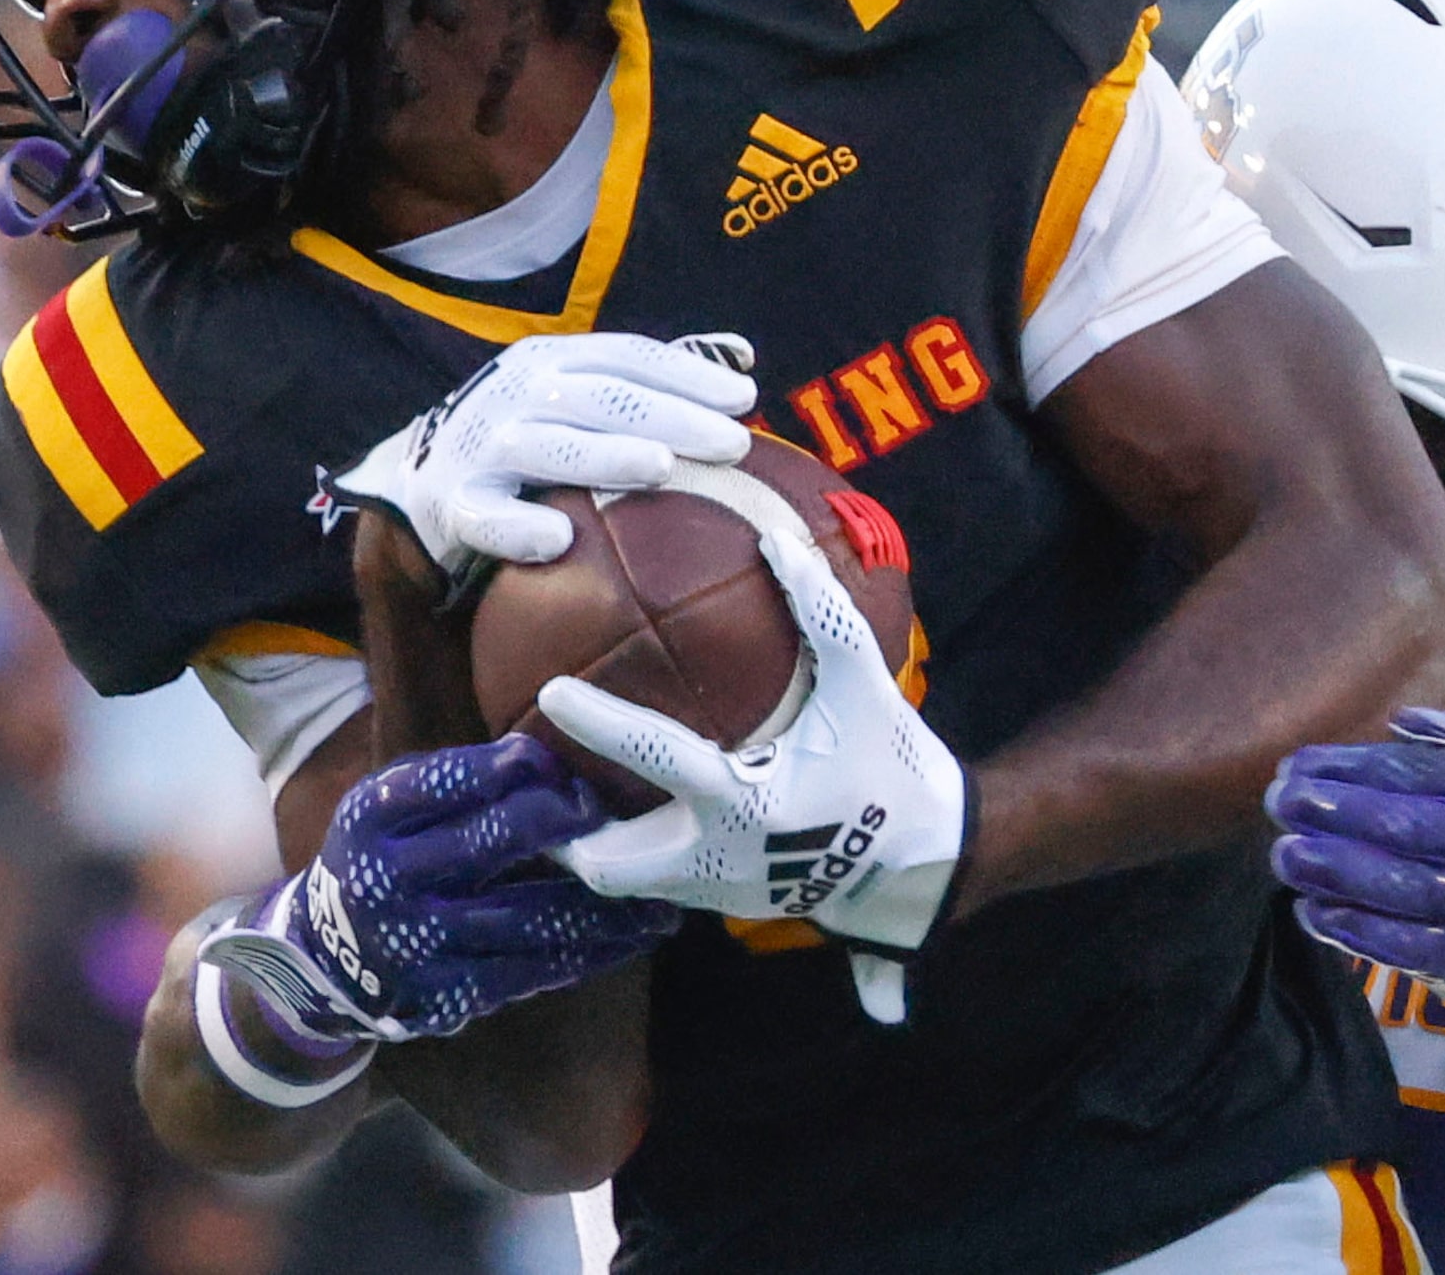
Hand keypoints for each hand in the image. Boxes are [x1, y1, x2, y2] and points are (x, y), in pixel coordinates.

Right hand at [202, 733, 679, 1042]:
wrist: (319, 964)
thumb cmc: (386, 856)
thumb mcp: (395, 798)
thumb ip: (464, 773)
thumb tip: (556, 734)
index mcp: (374, 813)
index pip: (459, 777)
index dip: (526, 770)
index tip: (579, 765)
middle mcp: (386, 878)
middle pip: (497, 840)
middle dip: (573, 825)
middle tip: (627, 815)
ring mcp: (413, 944)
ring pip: (528, 918)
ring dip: (603, 908)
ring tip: (662, 899)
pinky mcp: (438, 998)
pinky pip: (525, 974)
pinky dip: (581, 956)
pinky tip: (624, 941)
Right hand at [335, 331, 758, 578]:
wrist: (423, 478)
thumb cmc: (528, 431)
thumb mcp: (579, 389)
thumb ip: (654, 374)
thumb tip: (742, 356)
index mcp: (552, 360)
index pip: (627, 357)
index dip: (687, 373)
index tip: (745, 397)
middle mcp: (516, 394)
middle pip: (600, 398)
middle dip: (670, 416)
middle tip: (732, 443)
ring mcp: (481, 447)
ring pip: (545, 448)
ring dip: (604, 457)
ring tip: (661, 469)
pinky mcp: (454, 505)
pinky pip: (484, 517)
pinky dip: (518, 528)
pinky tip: (560, 540)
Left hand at [540, 531, 967, 1023]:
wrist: (924, 859)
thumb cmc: (892, 762)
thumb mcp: (866, 684)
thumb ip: (823, 613)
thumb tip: (776, 540)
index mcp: (746, 803)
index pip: (654, 758)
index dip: (599, 722)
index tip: (550, 691)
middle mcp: (719, 860)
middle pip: (608, 865)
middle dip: (557, 834)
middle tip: (520, 783)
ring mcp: (718, 892)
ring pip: (625, 882)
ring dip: (588, 844)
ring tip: (553, 797)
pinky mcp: (725, 905)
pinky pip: (657, 881)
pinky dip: (630, 851)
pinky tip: (615, 810)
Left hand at [1267, 709, 1444, 1024]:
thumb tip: (1400, 721)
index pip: (1416, 772)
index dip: (1351, 767)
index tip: (1297, 765)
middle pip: (1405, 825)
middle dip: (1335, 812)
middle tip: (1278, 801)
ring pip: (1404, 886)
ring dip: (1338, 871)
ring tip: (1284, 855)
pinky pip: (1413, 947)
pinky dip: (1361, 931)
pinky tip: (1314, 912)